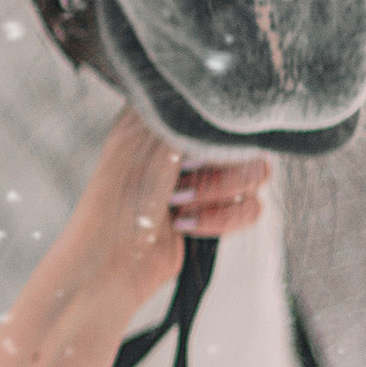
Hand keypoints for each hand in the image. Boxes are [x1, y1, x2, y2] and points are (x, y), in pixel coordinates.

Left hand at [62, 112, 270, 327]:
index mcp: (163, 117)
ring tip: (179, 206)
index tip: (188, 152)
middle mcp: (186, 144)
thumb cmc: (120, 200)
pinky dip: (222, 219)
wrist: (111, 260)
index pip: (216, 106)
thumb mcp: (151, 144)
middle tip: (180, 184)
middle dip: (217, 168)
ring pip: (254, 176)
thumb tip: (225, 111)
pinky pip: (250, 209)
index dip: (212, 131)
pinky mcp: (214, 212)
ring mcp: (202, 178)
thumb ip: (193, 119)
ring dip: (218, 195)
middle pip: (245, 140)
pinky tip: (185, 225)